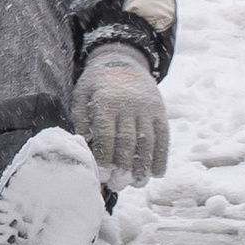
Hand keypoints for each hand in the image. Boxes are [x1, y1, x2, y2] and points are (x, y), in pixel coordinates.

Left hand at [75, 45, 167, 184]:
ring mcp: (147, 107)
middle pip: (129, 142)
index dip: (106, 159)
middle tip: (119, 186)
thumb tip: (82, 149)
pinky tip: (157, 173)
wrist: (122, 58)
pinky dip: (162, 156)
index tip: (103, 177)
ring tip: (138, 184)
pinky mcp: (160, 109)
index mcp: (106, 101)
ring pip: (148, 141)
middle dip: (124, 168)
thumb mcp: (82, 94)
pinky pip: (163, 136)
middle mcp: (129, 104)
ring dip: (144, 166)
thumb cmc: (96, 83)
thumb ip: (81, 120)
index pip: (107, 136)